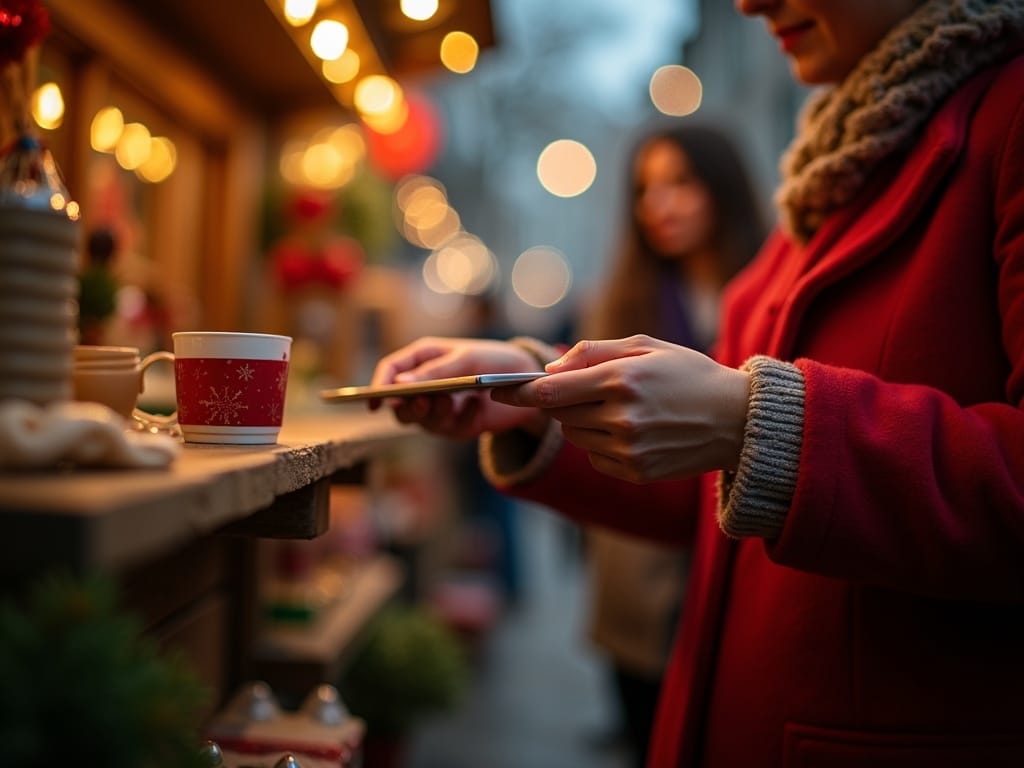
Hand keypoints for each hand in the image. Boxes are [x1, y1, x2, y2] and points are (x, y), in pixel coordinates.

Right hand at [369, 336, 547, 438]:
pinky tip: (477, 407)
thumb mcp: (466, 359)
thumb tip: (399, 384)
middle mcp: (426, 383)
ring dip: (435, 413)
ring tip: (454, 402)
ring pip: (420, 421)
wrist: (527, 382)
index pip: (390, 371)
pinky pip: (449, 430)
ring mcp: (439, 406)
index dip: (379, 385)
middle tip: (424, 402)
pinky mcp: (456, 424)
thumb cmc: (494, 360)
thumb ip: (434, 371)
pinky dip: (463, 419)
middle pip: (399, 403)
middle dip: (408, 406)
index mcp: (423, 358)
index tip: (376, 401)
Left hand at [493, 335, 749, 482]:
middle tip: (592, 389)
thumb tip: (549, 369)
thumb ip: (592, 351)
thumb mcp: (645, 346)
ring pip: (575, 436)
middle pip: (559, 414)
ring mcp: (628, 449)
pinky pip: (595, 457)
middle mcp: (621, 418)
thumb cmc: (689, 374)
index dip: (518, 391)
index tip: (498, 389)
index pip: (550, 391)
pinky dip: (601, 444)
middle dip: (565, 400)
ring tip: (618, 408)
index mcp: (621, 380)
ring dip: (582, 421)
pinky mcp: (635, 472)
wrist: (737, 420)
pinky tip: (633, 431)